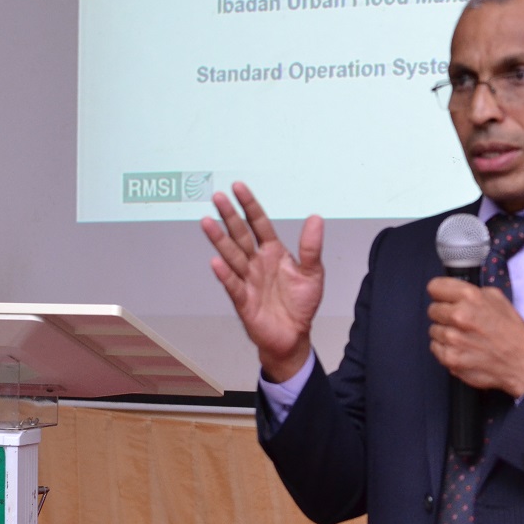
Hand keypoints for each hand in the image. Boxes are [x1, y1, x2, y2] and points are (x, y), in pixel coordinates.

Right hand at [201, 182, 323, 381]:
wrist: (294, 335)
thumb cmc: (301, 304)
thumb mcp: (313, 272)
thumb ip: (311, 247)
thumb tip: (316, 218)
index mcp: (273, 252)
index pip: (259, 223)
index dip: (249, 206)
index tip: (238, 188)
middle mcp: (256, 262)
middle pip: (240, 235)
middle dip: (229, 216)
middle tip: (217, 197)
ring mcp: (248, 280)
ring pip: (232, 256)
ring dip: (219, 240)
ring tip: (207, 222)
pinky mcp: (244, 300)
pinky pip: (233, 285)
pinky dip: (225, 275)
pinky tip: (216, 263)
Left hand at [427, 277, 523, 396]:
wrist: (522, 363)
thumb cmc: (512, 332)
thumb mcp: (498, 298)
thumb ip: (472, 292)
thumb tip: (454, 292)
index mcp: (470, 297)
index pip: (434, 287)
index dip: (440, 294)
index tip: (444, 299)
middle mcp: (459, 316)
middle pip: (432, 309)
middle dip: (444, 314)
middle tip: (460, 322)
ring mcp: (453, 339)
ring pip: (433, 330)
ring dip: (445, 333)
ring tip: (465, 337)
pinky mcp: (450, 358)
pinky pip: (435, 348)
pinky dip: (446, 349)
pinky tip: (462, 349)